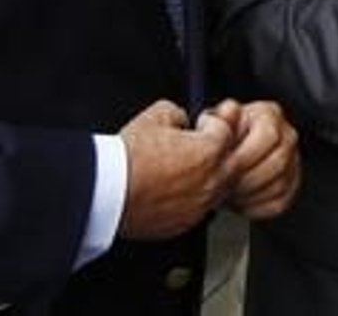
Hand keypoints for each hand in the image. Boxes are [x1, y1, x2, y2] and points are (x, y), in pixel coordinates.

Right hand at [117, 100, 238, 239]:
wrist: (106, 193)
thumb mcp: (154, 115)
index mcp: (209, 153)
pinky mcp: (184, 224)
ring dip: (209, 176)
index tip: (200, 124)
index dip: (211, 123)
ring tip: (183, 169)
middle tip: (198, 145)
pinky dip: (192, 198)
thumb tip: (180, 119)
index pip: (226, 131)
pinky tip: (172, 190)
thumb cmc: (127, 158)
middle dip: (218, 151)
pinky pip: (200, 208)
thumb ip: (177, 112)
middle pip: (231, 162)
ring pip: (219, 188)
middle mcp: (211, 182)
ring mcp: (199, 207)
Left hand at [206, 100, 300, 220]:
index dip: (245, 154)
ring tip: (230, 193)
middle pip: (277, 162)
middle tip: (226, 184)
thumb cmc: (221, 138)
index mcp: (269, 114)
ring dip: (250, 194)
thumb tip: (229, 112)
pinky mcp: (292, 184)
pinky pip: (279, 202)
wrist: (227, 154)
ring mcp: (293, 160)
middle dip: (247, 179)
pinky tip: (241, 201)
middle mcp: (286, 135)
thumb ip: (219, 118)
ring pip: (279, 184)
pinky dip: (257, 206)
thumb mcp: (214, 122)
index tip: (226, 166)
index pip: (268, 134)